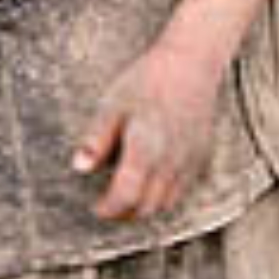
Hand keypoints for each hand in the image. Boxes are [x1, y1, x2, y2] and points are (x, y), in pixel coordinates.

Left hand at [72, 40, 224, 222]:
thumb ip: (97, 139)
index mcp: (146, 148)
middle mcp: (170, 161)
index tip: (96, 208)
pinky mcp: (200, 157)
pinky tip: (149, 185)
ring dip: (144, 208)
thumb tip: (79, 167)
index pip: (127, 195)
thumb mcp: (113, 104)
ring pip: (166, 203)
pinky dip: (164, 197)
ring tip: (125, 200)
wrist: (191, 64)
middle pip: (147, 206)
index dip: (109, 208)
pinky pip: (182, 190)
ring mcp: (189, 161)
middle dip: (124, 213)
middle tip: (106, 207)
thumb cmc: (148, 80)